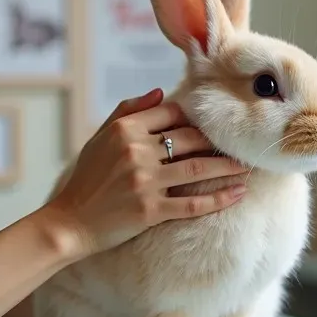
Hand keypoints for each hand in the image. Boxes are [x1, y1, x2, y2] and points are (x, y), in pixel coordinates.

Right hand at [44, 89, 246, 257]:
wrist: (69, 223)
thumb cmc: (86, 180)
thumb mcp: (100, 139)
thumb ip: (128, 111)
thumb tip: (160, 92)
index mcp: (124, 130)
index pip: (172, 113)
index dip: (195, 117)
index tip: (213, 124)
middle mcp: (136, 151)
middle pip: (191, 138)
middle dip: (218, 141)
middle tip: (240, 143)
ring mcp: (144, 182)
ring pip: (198, 168)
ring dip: (228, 167)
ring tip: (247, 166)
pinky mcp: (150, 211)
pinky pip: (193, 203)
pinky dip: (219, 198)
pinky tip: (238, 194)